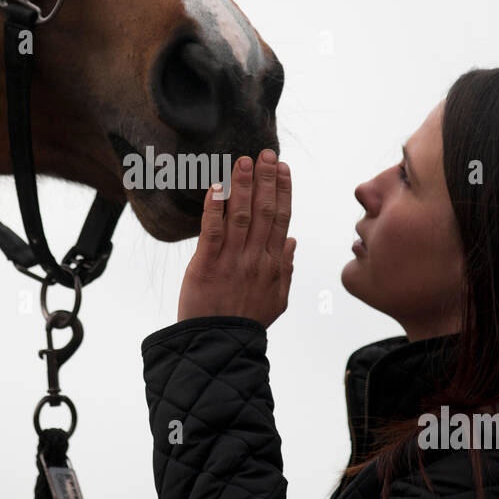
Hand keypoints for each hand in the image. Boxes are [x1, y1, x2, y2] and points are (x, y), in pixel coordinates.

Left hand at [176, 149, 295, 326]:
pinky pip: (211, 231)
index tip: (282, 168)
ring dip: (242, 186)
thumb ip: (286, 268)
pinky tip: (216, 187)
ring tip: (244, 162)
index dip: (282, 190)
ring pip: (240, 216)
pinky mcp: (206, 266)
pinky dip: (214, 208)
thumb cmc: (246, 322)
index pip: (281, 219)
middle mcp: (256, 259)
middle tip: (266, 153)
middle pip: (264, 211)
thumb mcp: (277, 299)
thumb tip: (292, 241)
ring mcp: (232, 261)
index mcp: (274, 264)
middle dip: (266, 180)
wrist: (218, 345)